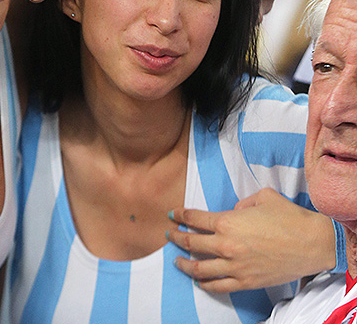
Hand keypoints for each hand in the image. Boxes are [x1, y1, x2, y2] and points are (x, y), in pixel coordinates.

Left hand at [167, 188, 334, 292]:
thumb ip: (241, 203)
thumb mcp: (261, 197)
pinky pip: (218, 286)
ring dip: (184, 263)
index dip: (180, 216)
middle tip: (170, 235)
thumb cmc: (288, 217)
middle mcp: (226, 245)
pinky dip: (205, 284)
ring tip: (176, 260)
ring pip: (200, 268)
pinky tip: (199, 281)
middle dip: (176, 238)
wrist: (313, 243)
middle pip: (192, 243)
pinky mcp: (246, 282)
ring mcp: (235, 266)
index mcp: (227, 222)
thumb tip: (233, 211)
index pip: (194, 219)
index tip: (172, 215)